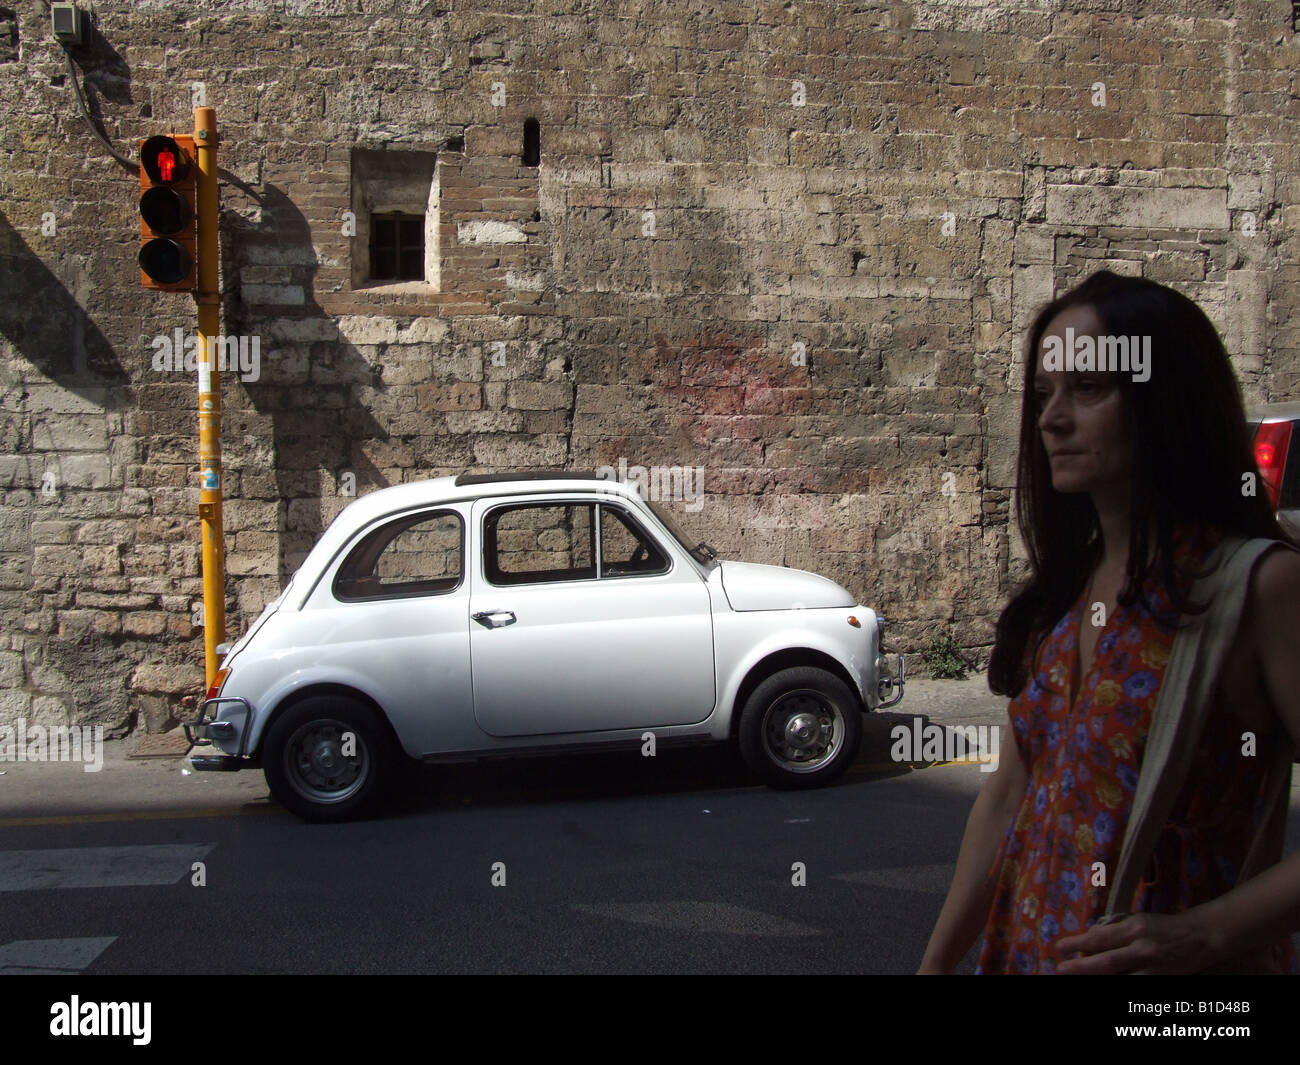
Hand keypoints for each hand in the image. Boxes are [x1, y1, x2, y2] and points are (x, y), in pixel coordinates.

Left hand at [1055, 911, 1215, 973]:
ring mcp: (1154, 967)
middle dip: (1081, 967)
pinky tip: (1105, 984)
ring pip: (1120, 979)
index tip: (1059, 947)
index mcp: (1135, 928)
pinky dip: (1119, 986)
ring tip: (1077, 980)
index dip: (1078, 943)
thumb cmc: (1163, 927)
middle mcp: (1143, 947)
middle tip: (1060, 969)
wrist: (1201, 937)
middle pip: (1107, 962)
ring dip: (1097, 979)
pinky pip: (1136, 987)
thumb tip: (1090, 941)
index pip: (1100, 938)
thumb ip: (1116, 932)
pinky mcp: (1162, 980)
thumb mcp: (1138, 921)